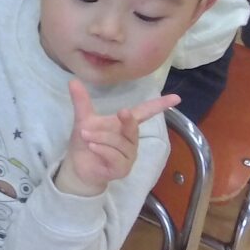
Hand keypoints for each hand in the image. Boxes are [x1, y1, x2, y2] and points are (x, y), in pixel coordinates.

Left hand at [58, 80, 179, 194]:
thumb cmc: (86, 140)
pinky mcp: (122, 169)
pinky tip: (92, 146)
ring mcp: (128, 156)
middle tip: (121, 112)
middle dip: (128, 120)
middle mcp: (130, 140)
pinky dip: (102, 149)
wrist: (77, 166)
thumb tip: (73, 80)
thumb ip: (82, 101)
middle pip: (133, 128)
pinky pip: (115, 156)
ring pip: (120, 142)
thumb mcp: (84, 119)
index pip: (146, 112)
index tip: (177, 98)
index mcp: (125, 125)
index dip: (161, 105)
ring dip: (101, 137)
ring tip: (85, 134)